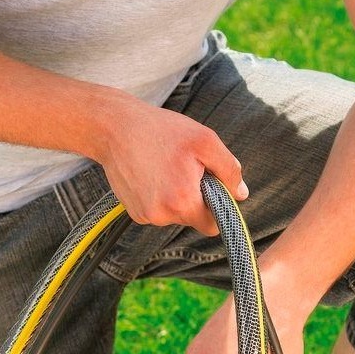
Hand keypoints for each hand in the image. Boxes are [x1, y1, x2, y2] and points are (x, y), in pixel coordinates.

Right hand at [95, 95, 246, 235]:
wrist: (114, 127)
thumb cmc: (162, 130)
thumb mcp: (205, 141)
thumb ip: (229, 170)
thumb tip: (241, 194)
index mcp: (182, 202)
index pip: (212, 226)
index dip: (217, 208)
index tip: (212, 188)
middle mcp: (162, 216)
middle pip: (193, 218)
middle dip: (195, 198)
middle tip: (186, 168)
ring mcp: (145, 216)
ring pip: (174, 214)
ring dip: (176, 196)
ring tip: (166, 167)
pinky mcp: (132, 211)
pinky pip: (158, 210)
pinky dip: (159, 195)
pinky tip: (151, 172)